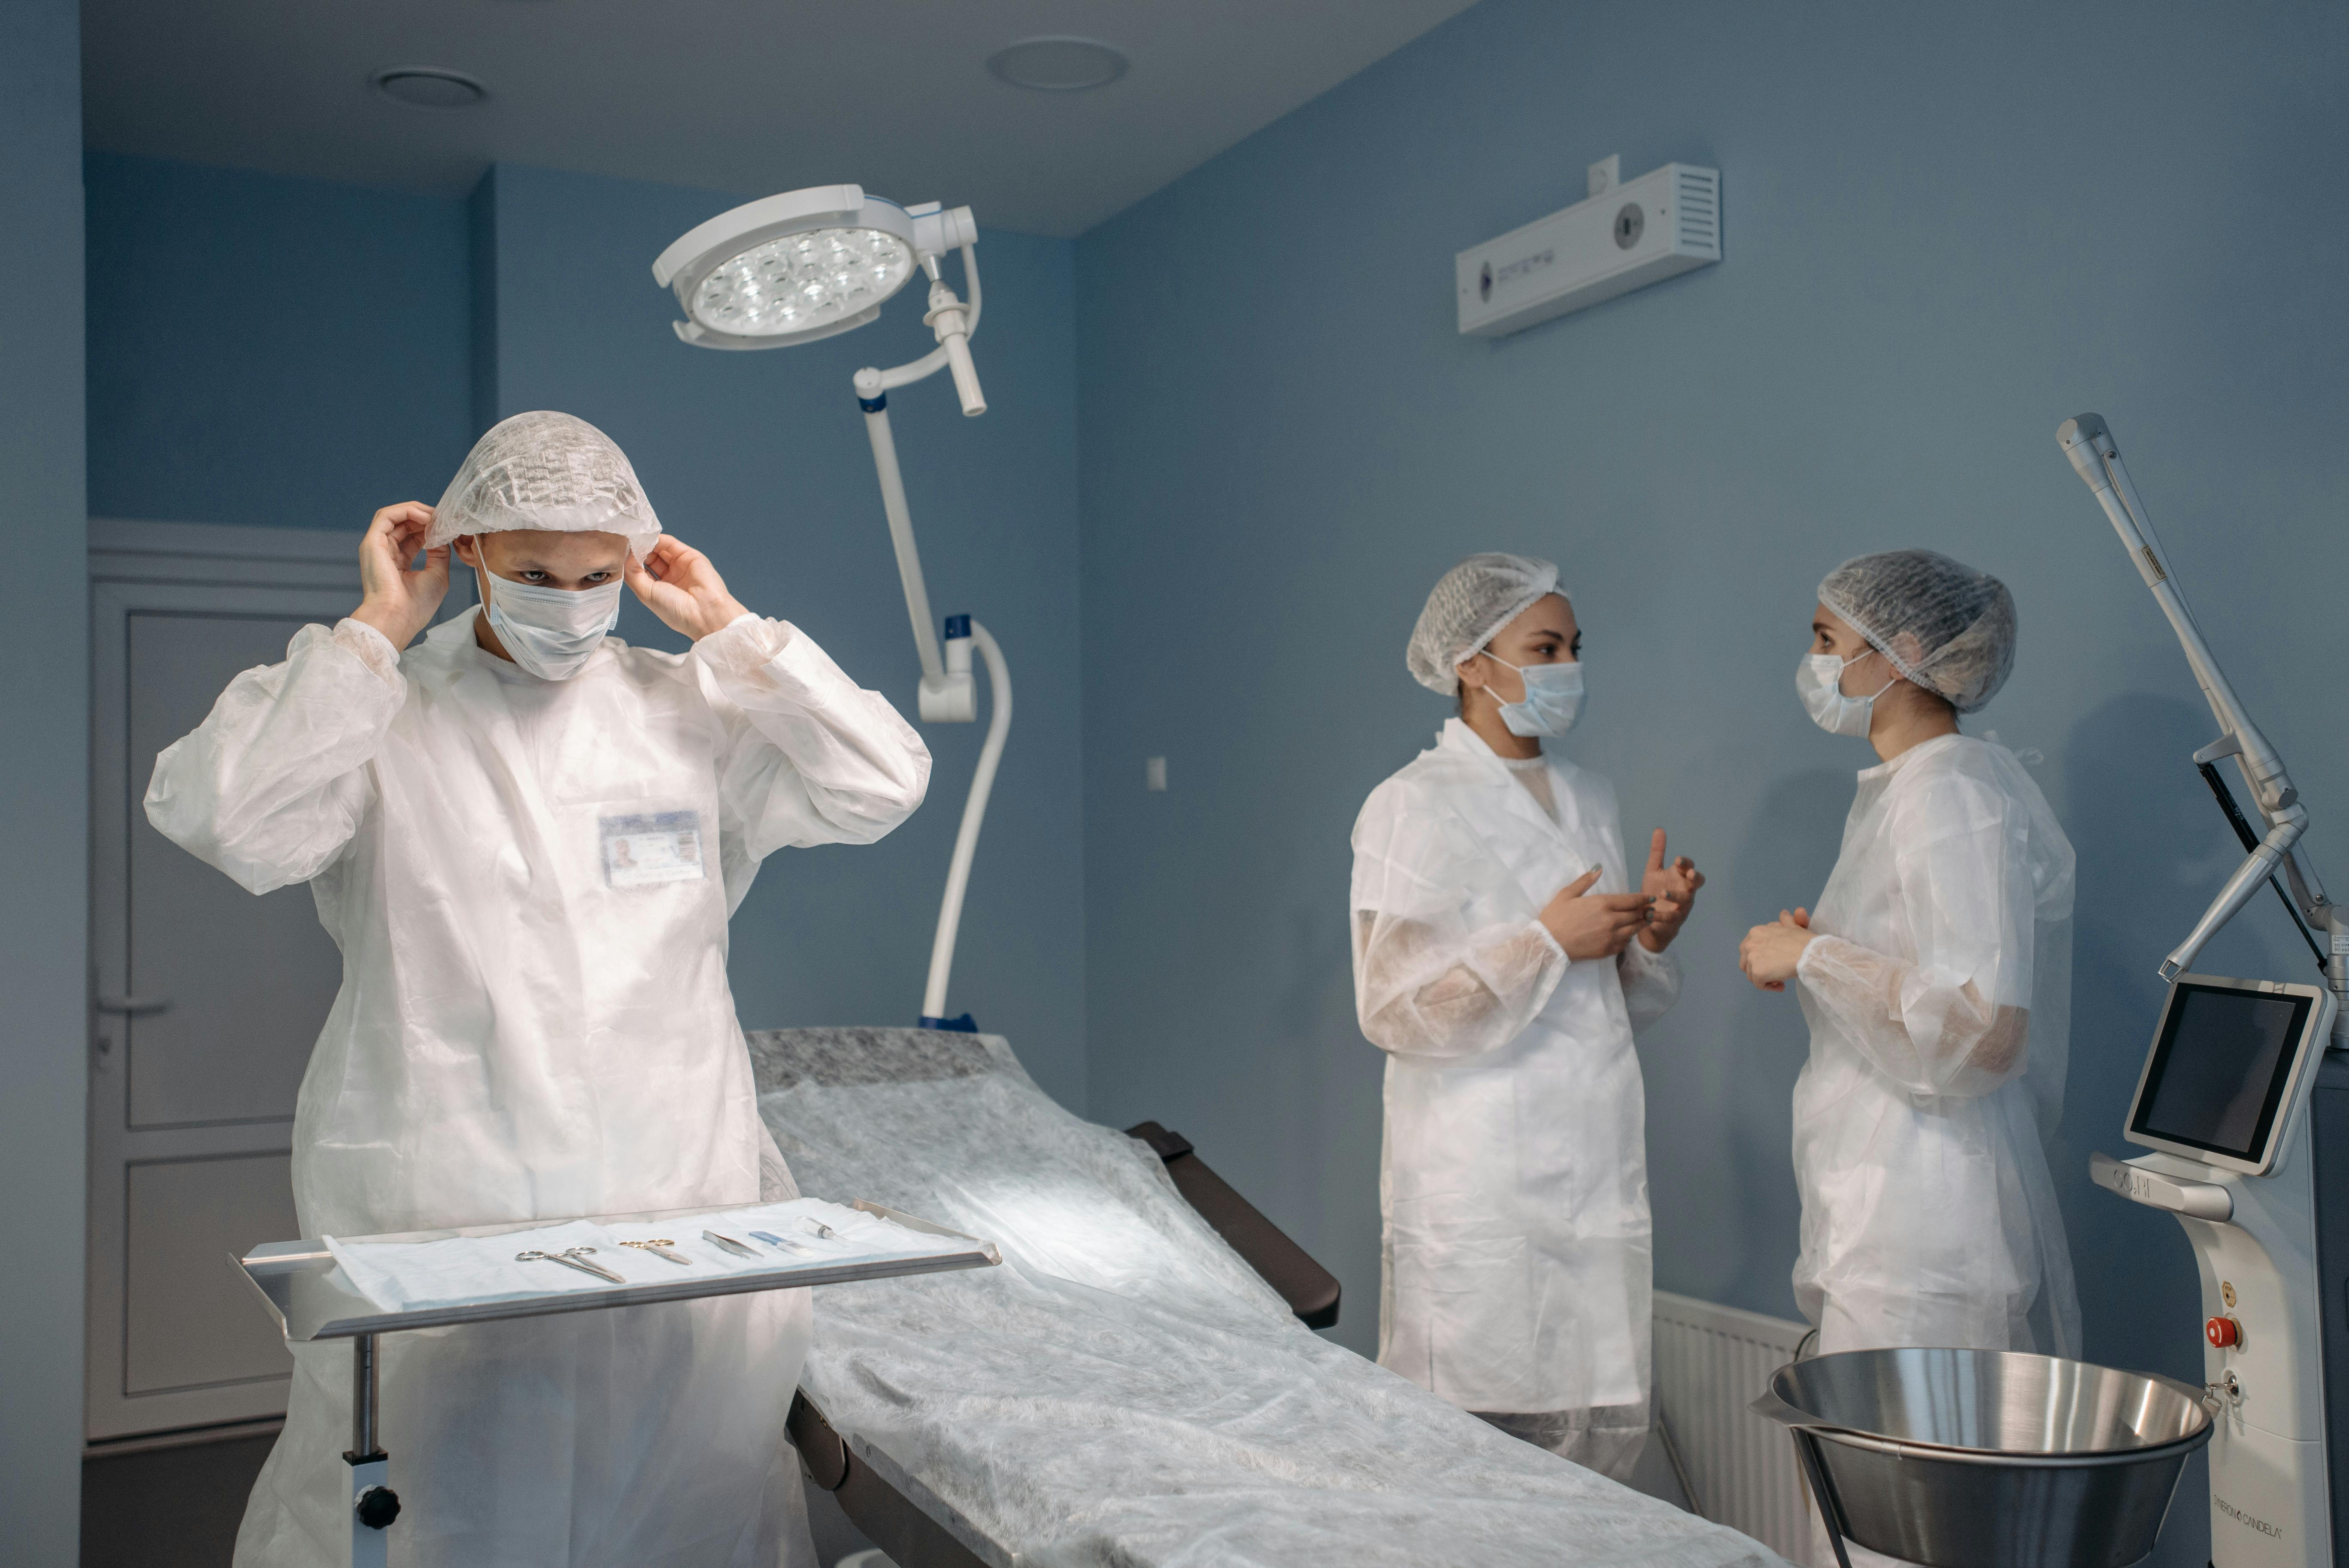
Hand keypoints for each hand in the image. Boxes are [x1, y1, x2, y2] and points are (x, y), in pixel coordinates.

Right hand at [349, 503, 448, 650]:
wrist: (397, 617)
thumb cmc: (416, 604)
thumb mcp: (437, 574)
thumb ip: (439, 553)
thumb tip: (443, 537)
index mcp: (399, 562)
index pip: (413, 536)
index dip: (431, 527)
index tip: (448, 526)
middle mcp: (386, 552)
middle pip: (404, 523)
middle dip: (426, 517)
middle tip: (445, 517)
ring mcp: (377, 546)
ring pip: (394, 516)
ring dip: (417, 511)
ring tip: (437, 515)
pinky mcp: (372, 542)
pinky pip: (386, 516)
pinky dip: (406, 511)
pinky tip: (426, 518)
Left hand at [625, 536, 750, 640]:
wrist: (705, 611)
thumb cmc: (675, 609)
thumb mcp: (646, 593)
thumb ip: (633, 573)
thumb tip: (625, 554)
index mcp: (658, 590)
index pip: (640, 571)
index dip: (630, 562)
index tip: (618, 553)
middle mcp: (668, 577)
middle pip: (648, 558)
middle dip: (637, 551)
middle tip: (625, 543)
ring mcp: (679, 566)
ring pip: (658, 550)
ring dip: (646, 544)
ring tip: (633, 539)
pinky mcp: (689, 556)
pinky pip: (670, 544)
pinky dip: (657, 539)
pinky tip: (646, 538)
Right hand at [1538, 867, 1654, 961]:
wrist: (1548, 944)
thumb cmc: (1555, 917)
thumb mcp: (1567, 894)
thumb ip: (1585, 881)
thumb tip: (1599, 868)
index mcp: (1602, 904)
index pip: (1631, 900)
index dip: (1643, 899)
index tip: (1650, 898)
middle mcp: (1611, 920)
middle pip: (1636, 914)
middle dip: (1645, 911)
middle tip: (1651, 909)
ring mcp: (1611, 937)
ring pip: (1634, 929)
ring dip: (1642, 924)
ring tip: (1646, 920)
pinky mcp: (1608, 950)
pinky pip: (1626, 943)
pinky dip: (1630, 937)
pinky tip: (1629, 934)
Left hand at [1637, 829, 1704, 952]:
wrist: (1650, 918)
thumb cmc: (1654, 891)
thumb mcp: (1653, 870)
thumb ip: (1657, 852)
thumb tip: (1659, 829)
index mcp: (1680, 877)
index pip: (1689, 867)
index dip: (1686, 863)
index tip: (1677, 860)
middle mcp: (1685, 890)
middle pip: (1697, 882)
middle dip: (1695, 878)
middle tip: (1689, 874)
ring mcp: (1682, 905)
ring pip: (1686, 900)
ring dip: (1675, 896)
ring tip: (1662, 893)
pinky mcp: (1674, 920)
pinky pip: (1671, 918)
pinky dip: (1661, 915)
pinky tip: (1649, 913)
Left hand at [1739, 908, 1813, 991]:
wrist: (1810, 953)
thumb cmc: (1804, 941)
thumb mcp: (1794, 927)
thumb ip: (1786, 921)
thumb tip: (1784, 913)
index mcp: (1756, 932)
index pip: (1749, 949)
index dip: (1760, 957)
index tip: (1775, 961)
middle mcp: (1749, 943)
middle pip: (1746, 963)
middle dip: (1759, 968)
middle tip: (1775, 972)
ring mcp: (1752, 958)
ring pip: (1752, 975)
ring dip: (1765, 978)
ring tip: (1780, 978)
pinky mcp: (1757, 972)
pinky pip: (1759, 985)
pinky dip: (1769, 987)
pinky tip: (1781, 985)